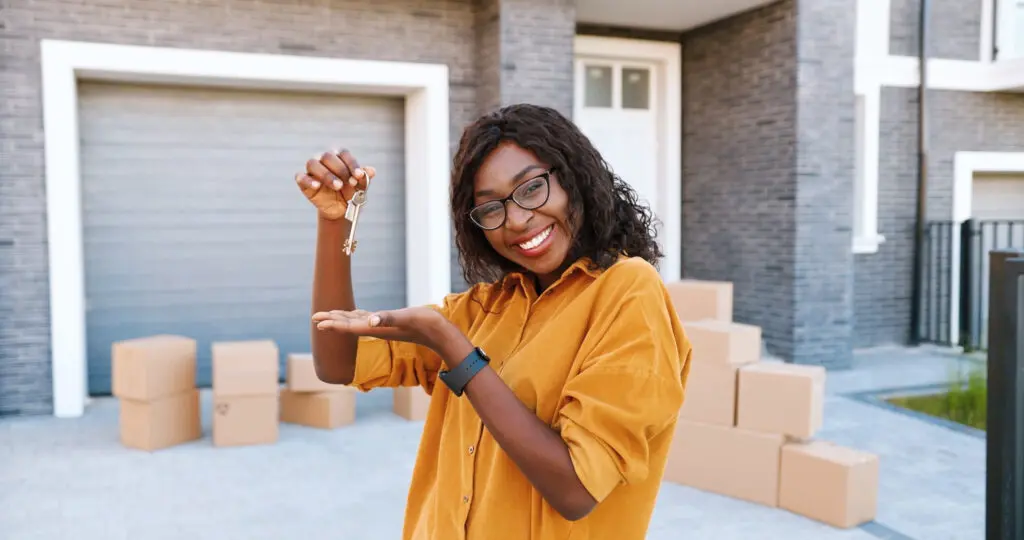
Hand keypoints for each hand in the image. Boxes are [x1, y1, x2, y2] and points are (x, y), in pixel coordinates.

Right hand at [295, 149, 376, 219]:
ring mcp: (313, 170)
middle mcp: (324, 159)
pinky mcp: (303, 181)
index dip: (352, 164)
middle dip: (341, 170)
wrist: (341, 209)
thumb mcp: (359, 187)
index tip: (360, 175)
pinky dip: (308, 180)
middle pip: (328, 156)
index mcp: (339, 157)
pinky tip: (317, 186)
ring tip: (338, 186)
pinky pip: (301, 177)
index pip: (344, 153)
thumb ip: (364, 178)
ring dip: (326, 175)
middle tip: (350, 183)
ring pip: (313, 164)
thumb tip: (372, 171)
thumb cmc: (351, 192)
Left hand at [312, 307, 469, 359]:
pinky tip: (354, 315)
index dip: (333, 324)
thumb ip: (389, 318)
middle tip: (314, 317)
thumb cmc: (427, 325)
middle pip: (349, 325)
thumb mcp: (408, 317)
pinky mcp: (391, 323)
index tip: (317, 322)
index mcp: (378, 328)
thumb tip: (370, 320)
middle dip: (332, 321)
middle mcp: (378, 329)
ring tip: (328, 316)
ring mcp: (384, 327)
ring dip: (342, 319)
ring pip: (357, 322)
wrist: (442, 335)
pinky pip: (368, 319)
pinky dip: (356, 316)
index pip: (350, 326)